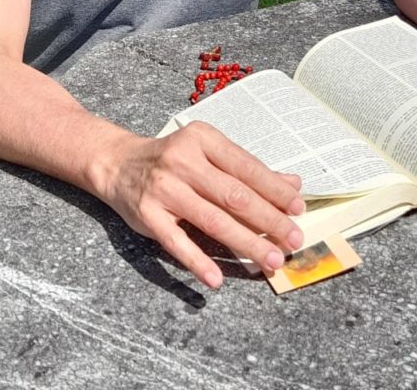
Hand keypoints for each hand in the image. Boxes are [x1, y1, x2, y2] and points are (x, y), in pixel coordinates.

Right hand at [97, 121, 304, 288]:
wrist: (118, 163)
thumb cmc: (172, 159)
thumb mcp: (208, 153)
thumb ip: (248, 169)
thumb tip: (293, 184)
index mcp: (202, 139)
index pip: (246, 167)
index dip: (274, 190)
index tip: (298, 209)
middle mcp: (183, 160)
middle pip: (234, 195)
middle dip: (268, 220)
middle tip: (293, 240)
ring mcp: (163, 188)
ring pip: (212, 220)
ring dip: (246, 242)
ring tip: (270, 260)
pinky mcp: (147, 214)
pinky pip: (176, 242)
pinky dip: (197, 261)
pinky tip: (217, 278)